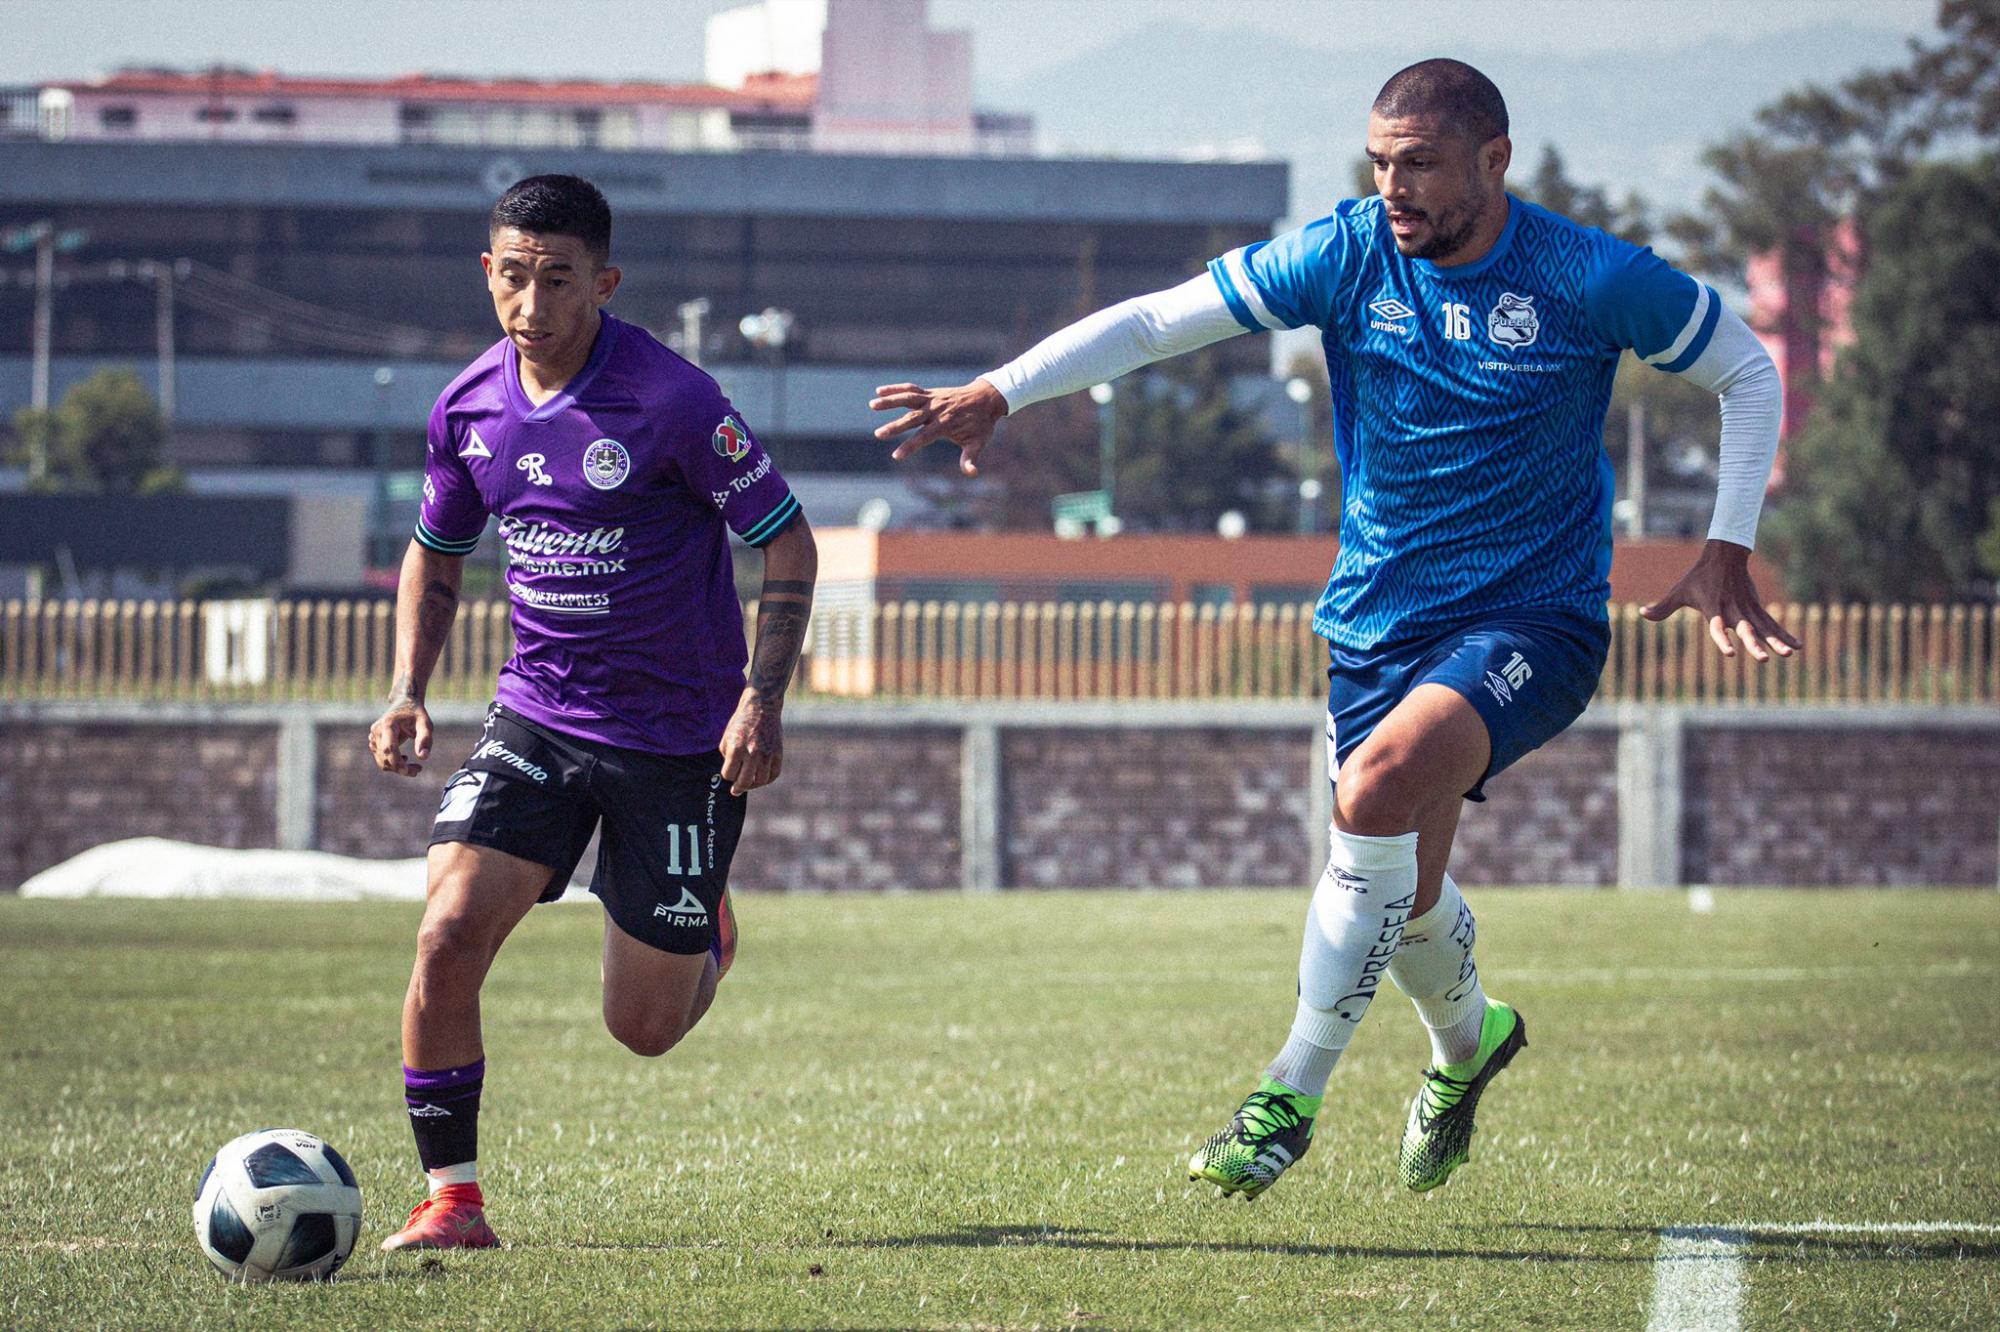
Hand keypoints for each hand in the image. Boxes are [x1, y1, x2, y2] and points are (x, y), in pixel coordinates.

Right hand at [368, 697, 432, 776]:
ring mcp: (373, 737)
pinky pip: (381, 759)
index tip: (413, 771)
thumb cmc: (416, 714)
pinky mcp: (373, 742)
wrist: (404, 704)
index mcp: (388, 724)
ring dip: (397, 768)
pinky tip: (405, 758)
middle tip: (418, 770)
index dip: (399, 763)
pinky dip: (392, 764)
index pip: (389, 749)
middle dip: (401, 768)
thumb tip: (422, 757)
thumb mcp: (425, 724)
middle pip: (385, 758)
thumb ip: (425, 739)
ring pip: (382, 761)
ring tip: (415, 767)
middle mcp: (377, 731)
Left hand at [719, 688, 782, 795]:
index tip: (728, 772)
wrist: (762, 707)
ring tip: (749, 783)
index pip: (729, 774)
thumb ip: (728, 756)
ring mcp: (767, 753)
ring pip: (760, 780)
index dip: (727, 775)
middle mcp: (752, 752)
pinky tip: (761, 778)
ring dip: (753, 785)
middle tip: (735, 790)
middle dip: (738, 788)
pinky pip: (774, 774)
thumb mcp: (727, 737)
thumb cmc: (741, 723)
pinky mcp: (778, 752)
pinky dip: (767, 779)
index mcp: (736, 748)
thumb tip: (732, 774)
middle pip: (744, 781)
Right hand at [870, 377, 1008, 475]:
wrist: (986, 398)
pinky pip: (911, 389)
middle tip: (878, 434)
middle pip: (912, 419)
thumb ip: (970, 459)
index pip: (924, 437)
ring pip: (908, 399)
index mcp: (945, 424)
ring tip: (872, 405)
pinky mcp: (930, 393)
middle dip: (895, 426)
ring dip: (890, 401)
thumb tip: (971, 473)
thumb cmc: (981, 424)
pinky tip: (879, 391)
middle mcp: (936, 410)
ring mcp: (932, 400)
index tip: (896, 456)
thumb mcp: (979, 442)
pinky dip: (896, 389)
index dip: (910, 446)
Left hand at [1640, 539, 1801, 661]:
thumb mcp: (1679, 592)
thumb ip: (1663, 607)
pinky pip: (1773, 623)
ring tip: (1787, 655)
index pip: (1717, 627)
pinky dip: (1785, 634)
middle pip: (1745, 629)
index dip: (1722, 640)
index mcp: (1714, 608)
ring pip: (1763, 628)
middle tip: (1764, 659)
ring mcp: (1747, 608)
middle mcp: (1733, 610)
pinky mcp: (1757, 607)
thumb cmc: (1698, 578)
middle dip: (1754, 644)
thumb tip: (1642, 614)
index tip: (1729, 654)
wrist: (1724, 556)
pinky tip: (1797, 647)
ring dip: (1775, 641)